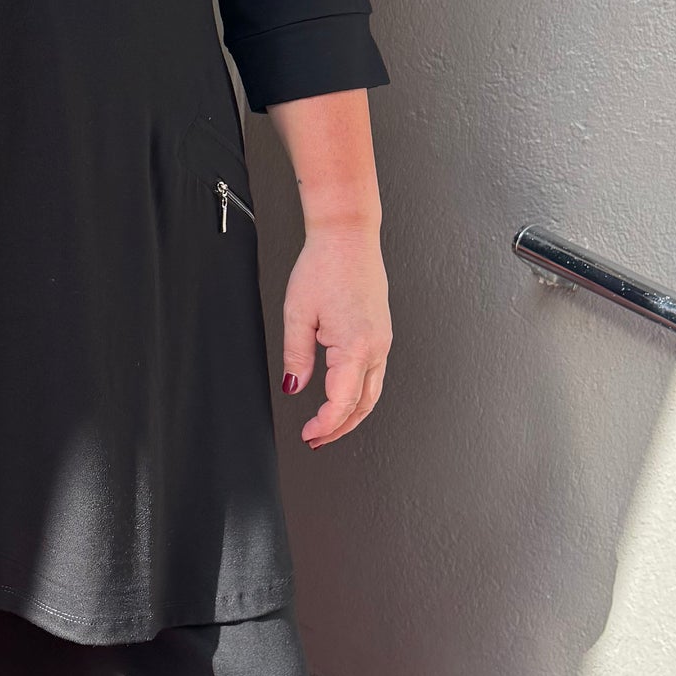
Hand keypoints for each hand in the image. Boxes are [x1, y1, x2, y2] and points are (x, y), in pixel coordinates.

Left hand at [280, 220, 390, 446]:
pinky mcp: (381, 333)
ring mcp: (382, 341)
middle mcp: (376, 347)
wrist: (348, 237)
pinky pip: (374, 374)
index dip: (324, 424)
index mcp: (356, 346)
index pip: (342, 402)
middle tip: (316, 438)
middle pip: (363, 404)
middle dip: (340, 427)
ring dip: (351, 413)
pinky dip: (359, 393)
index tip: (308, 434)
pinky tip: (341, 395)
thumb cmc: (325, 265)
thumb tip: (293, 386)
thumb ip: (295, 356)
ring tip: (327, 424)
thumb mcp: (298, 313)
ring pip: (372, 392)